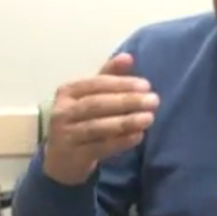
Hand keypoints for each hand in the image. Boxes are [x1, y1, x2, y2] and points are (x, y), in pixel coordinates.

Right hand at [43, 53, 159, 184]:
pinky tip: (138, 136)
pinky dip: (120, 142)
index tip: (146, 85)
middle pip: (97, 104)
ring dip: (125, 122)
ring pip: (97, 127)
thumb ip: (109, 76)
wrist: (62, 159)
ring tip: (149, 118)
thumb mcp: (92, 96)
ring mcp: (66, 135)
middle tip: (154, 101)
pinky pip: (100, 147)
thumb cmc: (81, 120)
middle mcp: (63, 111)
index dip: (122, 83)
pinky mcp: (74, 155)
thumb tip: (128, 57)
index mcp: (68, 91)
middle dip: (127, 101)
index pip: (96, 83)